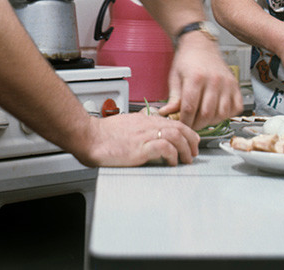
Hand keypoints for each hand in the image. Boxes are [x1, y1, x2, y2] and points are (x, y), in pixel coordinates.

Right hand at [77, 111, 198, 166]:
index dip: (187, 131)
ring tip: (187, 160)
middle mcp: (147, 125)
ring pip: (175, 136)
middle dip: (191, 141)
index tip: (192, 140)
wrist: (89, 136)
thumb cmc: (103, 133)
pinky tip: (172, 163)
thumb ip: (140, 126)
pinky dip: (172, 155)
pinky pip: (164, 147)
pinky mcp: (139, 148)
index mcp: (145, 120)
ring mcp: (144, 136)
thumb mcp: (127, 124)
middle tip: (194, 152)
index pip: (173, 121)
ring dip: (185, 149)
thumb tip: (149, 130)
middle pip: (179, 127)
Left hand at [159, 34, 242, 129]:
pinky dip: (227, 114)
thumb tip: (167, 114)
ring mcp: (227, 83)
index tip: (182, 124)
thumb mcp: (175, 77)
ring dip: (211, 121)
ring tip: (203, 118)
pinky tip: (217, 111)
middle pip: (206, 114)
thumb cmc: (187, 59)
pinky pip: (236, 107)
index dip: (184, 121)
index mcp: (196, 77)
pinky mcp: (235, 85)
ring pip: (221, 114)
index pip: (190, 109)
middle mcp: (214, 80)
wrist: (201, 44)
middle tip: (191, 123)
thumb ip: (173, 98)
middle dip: (196, 124)